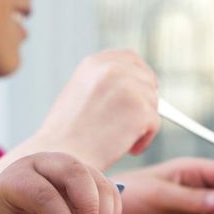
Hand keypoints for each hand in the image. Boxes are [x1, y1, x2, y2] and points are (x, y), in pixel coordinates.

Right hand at [33, 50, 158, 168]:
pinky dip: (143, 139)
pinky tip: (126, 148)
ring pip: (153, 103)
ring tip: (120, 140)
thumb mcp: (79, 94)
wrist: (60, 156)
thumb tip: (135, 88)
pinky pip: (154, 124)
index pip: (130, 58)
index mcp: (95, 63)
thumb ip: (104, 85)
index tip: (142, 91)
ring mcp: (128, 86)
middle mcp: (112, 68)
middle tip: (132, 124)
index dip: (139, 75)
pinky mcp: (140, 109)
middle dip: (145, 101)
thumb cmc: (66, 134)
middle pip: (147, 80)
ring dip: (142, 124)